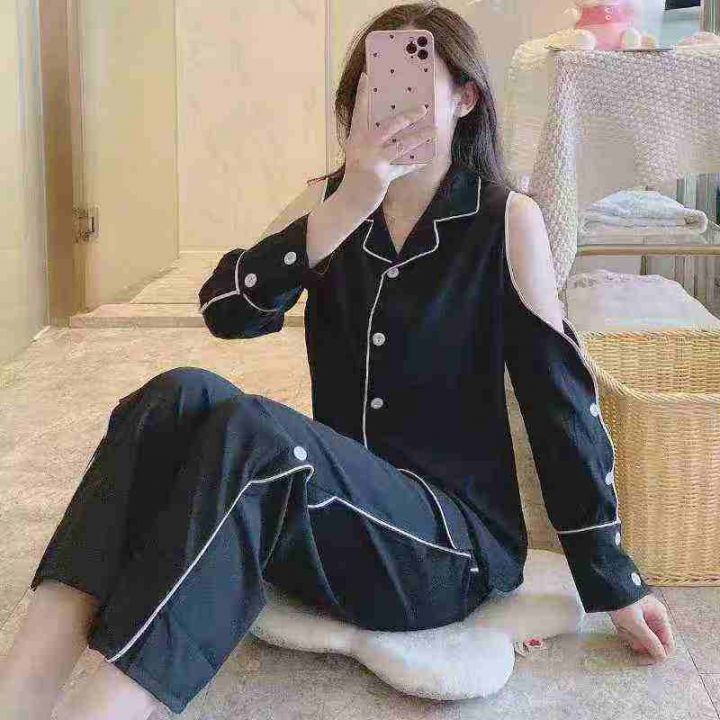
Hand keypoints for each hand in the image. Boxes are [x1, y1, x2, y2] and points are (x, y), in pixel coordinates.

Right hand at [339, 71, 437, 211]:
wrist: (350, 200)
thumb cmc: (357, 173)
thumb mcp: (358, 151)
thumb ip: (370, 138)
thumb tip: (393, 124)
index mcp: (356, 136)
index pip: (359, 110)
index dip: (363, 93)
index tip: (367, 75)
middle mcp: (363, 145)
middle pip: (389, 126)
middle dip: (408, 116)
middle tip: (424, 108)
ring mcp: (372, 161)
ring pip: (401, 145)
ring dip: (420, 137)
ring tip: (434, 129)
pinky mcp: (380, 176)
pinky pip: (404, 167)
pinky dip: (416, 162)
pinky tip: (428, 156)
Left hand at [608, 592, 674, 660]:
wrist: (606, 586)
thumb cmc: (623, 603)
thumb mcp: (635, 623)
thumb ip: (649, 640)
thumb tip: (662, 657)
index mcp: (660, 617)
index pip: (667, 644)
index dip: (657, 654)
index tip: (643, 660)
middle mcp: (655, 618)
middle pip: (652, 642)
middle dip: (638, 641)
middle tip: (627, 633)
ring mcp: (644, 617)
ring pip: (640, 638)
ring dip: (629, 635)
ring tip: (621, 624)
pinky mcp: (633, 617)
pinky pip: (631, 631)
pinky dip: (624, 630)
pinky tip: (618, 623)